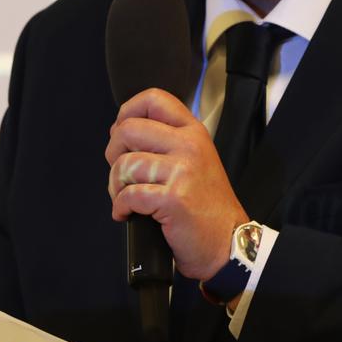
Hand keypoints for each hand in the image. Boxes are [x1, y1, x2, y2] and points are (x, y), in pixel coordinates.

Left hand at [104, 88, 245, 280]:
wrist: (227, 243)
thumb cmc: (206, 206)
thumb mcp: (194, 159)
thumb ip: (165, 141)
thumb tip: (120, 131)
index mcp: (193, 132)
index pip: (153, 98)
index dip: (127, 112)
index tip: (122, 132)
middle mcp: (189, 145)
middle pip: (128, 129)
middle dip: (113, 153)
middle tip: (123, 173)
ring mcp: (182, 171)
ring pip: (124, 164)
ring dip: (115, 186)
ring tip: (125, 197)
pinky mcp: (173, 198)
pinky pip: (128, 194)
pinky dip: (120, 207)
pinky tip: (128, 214)